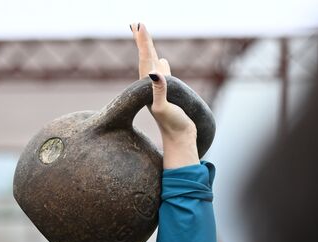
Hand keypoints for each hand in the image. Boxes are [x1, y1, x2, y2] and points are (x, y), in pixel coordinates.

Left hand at [133, 23, 198, 168]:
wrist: (180, 142)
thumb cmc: (174, 127)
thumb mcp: (165, 109)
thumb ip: (159, 91)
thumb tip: (154, 73)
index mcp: (149, 87)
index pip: (145, 60)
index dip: (143, 42)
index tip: (139, 25)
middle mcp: (151, 87)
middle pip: (146, 59)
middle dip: (143, 42)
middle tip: (137, 24)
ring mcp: (159, 91)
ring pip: (153, 66)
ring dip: (149, 51)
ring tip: (145, 38)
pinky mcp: (168, 96)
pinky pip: (162, 76)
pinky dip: (161, 66)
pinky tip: (162, 62)